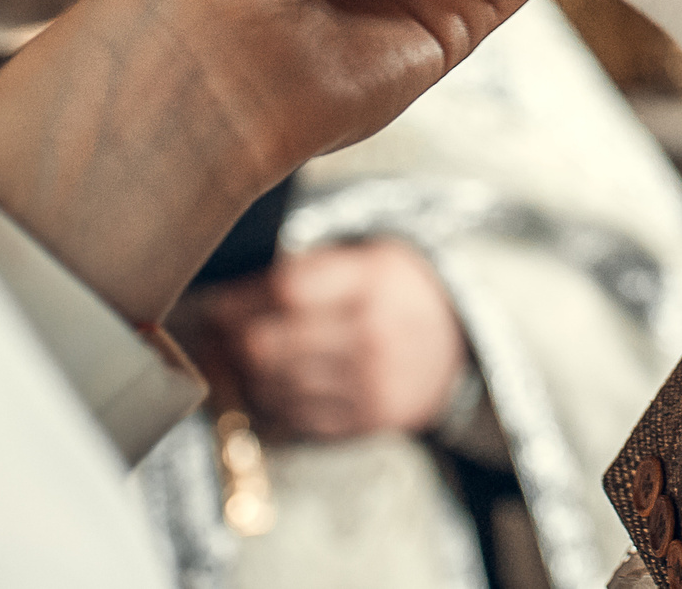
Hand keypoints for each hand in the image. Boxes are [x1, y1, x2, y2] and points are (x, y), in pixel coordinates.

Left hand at [188, 242, 467, 439]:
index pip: (285, 290)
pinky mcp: (367, 419)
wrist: (462, 348)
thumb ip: (311, 270)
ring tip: (250, 359)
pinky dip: (276, 402)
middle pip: (267, 344)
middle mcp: (372, 334)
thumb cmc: (402, 296)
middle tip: (222, 335)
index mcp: (373, 281)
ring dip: (250, 374)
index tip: (219, 303)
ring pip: (272, 385)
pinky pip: (295, 417)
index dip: (240, 299)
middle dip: (234, 340)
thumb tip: (229, 297)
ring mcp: (370, 382)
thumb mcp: (372, 261)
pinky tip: (280, 384)